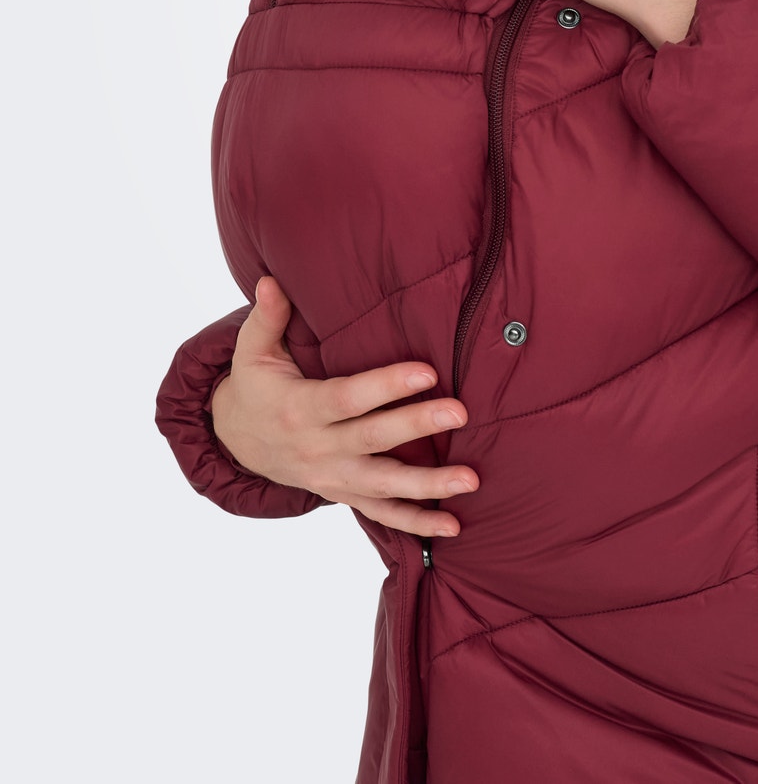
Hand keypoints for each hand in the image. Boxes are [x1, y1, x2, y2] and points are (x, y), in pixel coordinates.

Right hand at [210, 276, 476, 537]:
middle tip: (461, 413)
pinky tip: (454, 527)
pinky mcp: (343, 494)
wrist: (237, 443)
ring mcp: (332, 477)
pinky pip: (382, 515)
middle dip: (417, 426)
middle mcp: (317, 448)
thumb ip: (266, 318)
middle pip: (373, 439)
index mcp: (299, 408)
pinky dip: (417, 524)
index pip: (348, 397)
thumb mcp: (251, 352)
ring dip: (429, 486)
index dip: (386, 385)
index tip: (427, 371)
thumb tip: (269, 280)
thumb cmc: (256, 387)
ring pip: (384, 486)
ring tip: (472, 479)